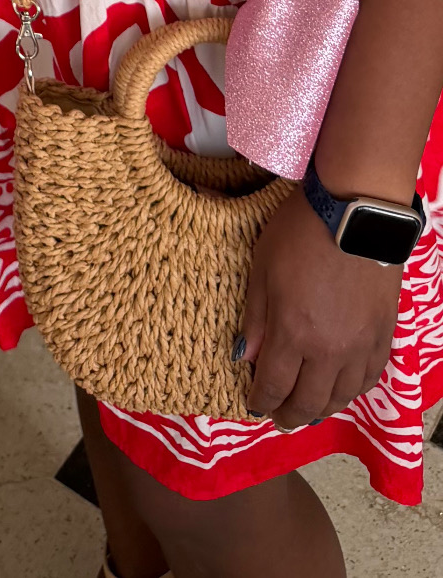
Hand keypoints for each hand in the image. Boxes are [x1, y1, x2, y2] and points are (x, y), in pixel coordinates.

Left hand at [241, 187, 402, 427]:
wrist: (356, 212)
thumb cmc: (300, 232)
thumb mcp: (262, 267)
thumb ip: (256, 317)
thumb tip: (246, 357)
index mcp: (293, 333)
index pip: (274, 386)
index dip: (261, 401)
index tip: (254, 404)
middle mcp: (328, 350)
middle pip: (308, 402)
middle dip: (289, 415)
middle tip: (280, 419)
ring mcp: (360, 346)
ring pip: (341, 397)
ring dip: (322, 408)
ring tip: (309, 409)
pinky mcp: (384, 336)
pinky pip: (369, 378)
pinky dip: (352, 390)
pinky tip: (342, 388)